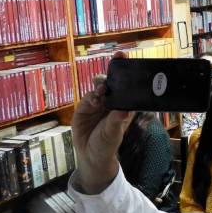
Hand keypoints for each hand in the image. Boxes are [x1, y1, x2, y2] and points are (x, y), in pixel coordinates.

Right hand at [71, 52, 133, 193]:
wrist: (90, 155)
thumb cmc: (107, 144)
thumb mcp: (113, 133)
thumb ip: (116, 121)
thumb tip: (123, 110)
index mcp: (124, 104)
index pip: (127, 85)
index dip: (126, 70)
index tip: (124, 57)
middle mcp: (111, 101)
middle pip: (112, 80)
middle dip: (113, 71)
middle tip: (114, 67)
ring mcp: (97, 103)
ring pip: (99, 86)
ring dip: (101, 85)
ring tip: (103, 89)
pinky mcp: (84, 107)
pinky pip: (88, 98)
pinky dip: (91, 97)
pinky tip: (95, 101)